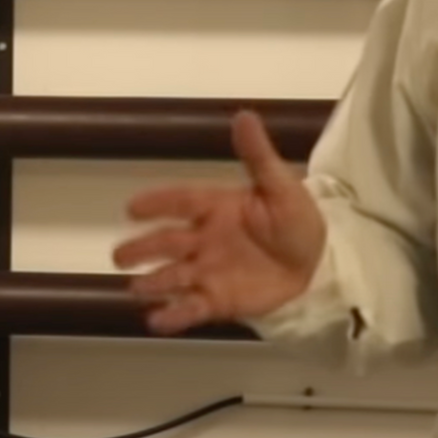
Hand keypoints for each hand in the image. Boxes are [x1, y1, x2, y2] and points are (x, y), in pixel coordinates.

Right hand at [113, 110, 326, 334]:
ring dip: (153, 283)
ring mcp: (209, 271)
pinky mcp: (219, 301)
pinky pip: (191, 308)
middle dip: (142, 249)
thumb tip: (244, 115)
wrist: (318, 268)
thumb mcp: (282, 187)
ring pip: (173, 276)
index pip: (182, 202)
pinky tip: (155, 322)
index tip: (131, 207)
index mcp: (217, 208)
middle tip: (119, 256)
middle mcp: (205, 239)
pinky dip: (173, 316)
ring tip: (134, 290)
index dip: (157, 203)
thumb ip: (258, 156)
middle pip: (167, 242)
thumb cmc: (298, 223)